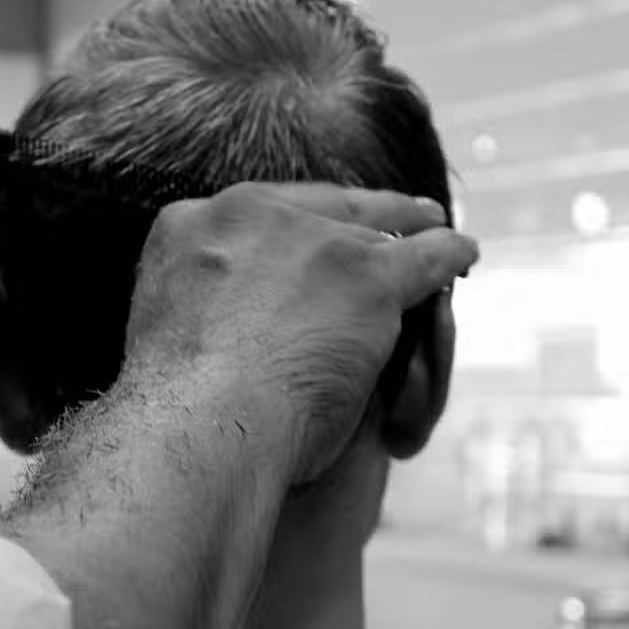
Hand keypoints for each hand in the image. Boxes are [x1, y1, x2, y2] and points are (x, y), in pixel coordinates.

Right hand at [123, 183, 477, 481]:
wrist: (196, 421)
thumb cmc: (174, 404)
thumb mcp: (166, 320)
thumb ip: (202, 300)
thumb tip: (231, 321)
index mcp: (187, 224)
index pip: (251, 213)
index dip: (286, 226)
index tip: (301, 236)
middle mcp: (247, 214)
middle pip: (314, 206)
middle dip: (353, 212)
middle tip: (386, 216)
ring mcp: (312, 240)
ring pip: (372, 229)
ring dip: (406, 234)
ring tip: (430, 233)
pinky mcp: (368, 275)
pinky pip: (426, 255)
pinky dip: (449, 255)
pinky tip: (463, 255)